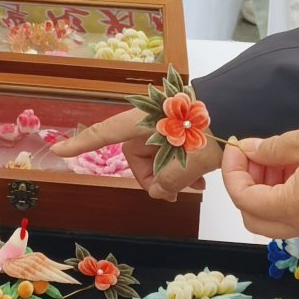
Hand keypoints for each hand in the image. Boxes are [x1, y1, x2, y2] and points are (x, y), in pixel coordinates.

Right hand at [54, 110, 221, 201]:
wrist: (241, 106)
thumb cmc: (209, 129)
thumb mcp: (187, 162)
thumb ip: (166, 182)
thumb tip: (160, 192)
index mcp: (139, 123)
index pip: (101, 135)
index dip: (79, 145)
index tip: (57, 150)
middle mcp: (147, 121)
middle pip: (136, 157)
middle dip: (154, 178)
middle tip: (175, 192)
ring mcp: (165, 122)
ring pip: (158, 156)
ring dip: (172, 175)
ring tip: (196, 187)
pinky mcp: (182, 124)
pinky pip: (173, 149)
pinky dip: (182, 165)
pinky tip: (202, 178)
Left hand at [220, 121, 298, 238]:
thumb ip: (273, 148)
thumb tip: (249, 150)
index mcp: (292, 208)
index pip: (243, 198)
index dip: (233, 171)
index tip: (236, 146)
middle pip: (254, 217)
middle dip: (245, 184)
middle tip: (252, 155)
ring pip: (274, 217)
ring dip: (265, 188)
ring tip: (275, 155)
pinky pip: (295, 213)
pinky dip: (284, 192)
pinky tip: (292, 166)